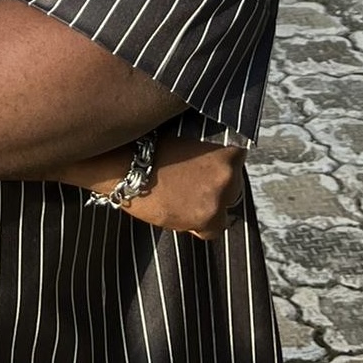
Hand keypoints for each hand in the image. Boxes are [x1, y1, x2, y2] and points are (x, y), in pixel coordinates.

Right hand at [68, 138, 244, 238]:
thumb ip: (206, 143)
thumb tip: (217, 153)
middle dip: (218, 183)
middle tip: (194, 181)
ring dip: (210, 202)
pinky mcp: (208, 217)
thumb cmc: (148, 143)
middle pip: (234, 182)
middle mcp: (229, 169)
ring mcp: (219, 194)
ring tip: (184, 196)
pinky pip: (215, 229)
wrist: (124, 164)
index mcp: (226, 143)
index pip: (238, 156)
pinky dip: (202, 225)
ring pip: (226, 206)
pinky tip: (183, 213)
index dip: (223, 160)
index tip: (210, 163)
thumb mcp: (184, 133)